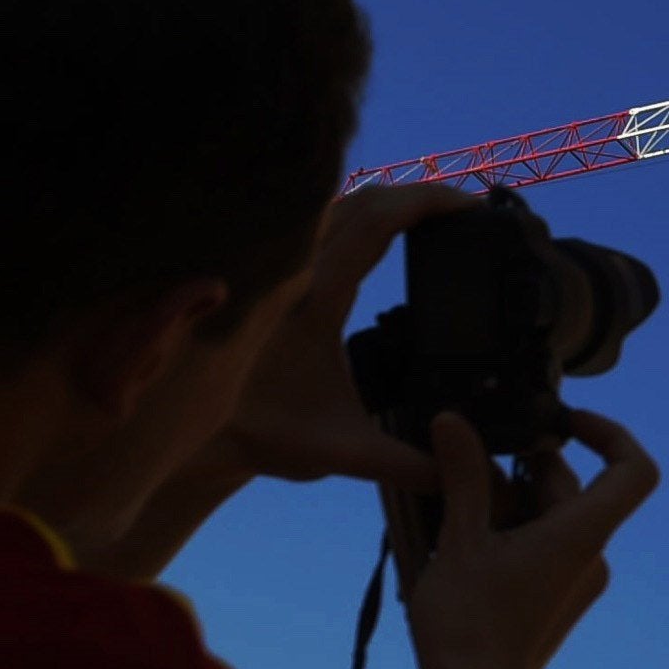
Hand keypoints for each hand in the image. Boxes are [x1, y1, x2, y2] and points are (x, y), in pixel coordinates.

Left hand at [215, 183, 472, 491]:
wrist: (195, 429)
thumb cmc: (263, 434)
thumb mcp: (342, 452)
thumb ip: (407, 463)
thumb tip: (461, 472)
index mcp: (315, 297)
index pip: (378, 220)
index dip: (429, 202)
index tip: (473, 206)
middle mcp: (294, 268)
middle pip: (364, 198)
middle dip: (419, 196)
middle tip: (466, 211)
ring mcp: (280, 264)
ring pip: (339, 203)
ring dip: (388, 202)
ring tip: (432, 218)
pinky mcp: (272, 271)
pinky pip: (319, 220)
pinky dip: (359, 214)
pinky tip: (381, 233)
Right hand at [395, 407, 659, 668]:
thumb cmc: (468, 627)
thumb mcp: (459, 540)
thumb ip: (463, 476)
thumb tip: (452, 420)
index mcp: (581, 536)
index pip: (634, 470)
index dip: (610, 433)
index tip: (561, 422)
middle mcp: (592, 558)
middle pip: (574, 487)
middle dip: (523, 467)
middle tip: (466, 464)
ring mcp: (578, 583)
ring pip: (554, 517)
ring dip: (509, 500)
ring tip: (453, 507)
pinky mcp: (558, 601)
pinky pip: (547, 547)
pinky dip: (512, 530)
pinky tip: (462, 539)